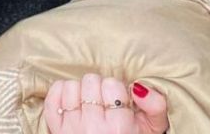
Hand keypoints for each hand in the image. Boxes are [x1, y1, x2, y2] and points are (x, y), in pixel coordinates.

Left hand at [43, 74, 168, 133]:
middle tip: (104, 102)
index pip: (112, 85)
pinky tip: (72, 101)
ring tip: (89, 103)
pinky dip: (60, 93)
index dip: (116, 89)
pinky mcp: (56, 130)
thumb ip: (156, 106)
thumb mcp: (151, 129)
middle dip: (99, 88)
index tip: (118, 100)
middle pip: (91, 81)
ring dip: (80, 91)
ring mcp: (71, 128)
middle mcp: (93, 128)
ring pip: (71, 86)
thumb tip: (138, 87)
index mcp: (118, 128)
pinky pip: (53, 98)